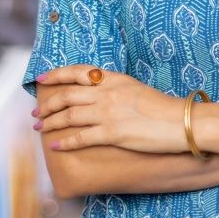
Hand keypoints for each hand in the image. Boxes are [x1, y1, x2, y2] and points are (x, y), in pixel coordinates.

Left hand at [34, 65, 187, 152]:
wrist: (180, 122)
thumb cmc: (163, 108)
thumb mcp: (136, 89)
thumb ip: (116, 89)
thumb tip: (99, 95)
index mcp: (114, 79)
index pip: (78, 72)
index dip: (56, 75)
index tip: (41, 79)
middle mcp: (108, 93)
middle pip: (68, 95)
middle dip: (48, 105)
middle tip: (37, 113)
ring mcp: (109, 113)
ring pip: (69, 115)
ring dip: (51, 123)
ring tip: (40, 128)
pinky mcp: (113, 133)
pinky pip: (81, 137)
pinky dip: (65, 142)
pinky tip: (56, 145)